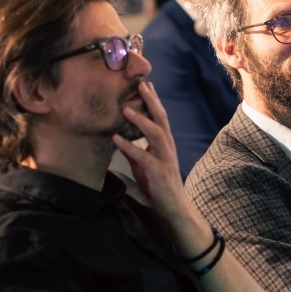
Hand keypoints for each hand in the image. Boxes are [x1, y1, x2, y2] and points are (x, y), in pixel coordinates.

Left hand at [112, 81, 188, 218]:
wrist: (175, 208)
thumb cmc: (160, 186)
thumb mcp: (144, 165)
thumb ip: (135, 151)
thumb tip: (120, 139)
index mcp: (165, 143)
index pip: (160, 117)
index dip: (153, 100)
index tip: (146, 84)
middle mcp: (167, 147)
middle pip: (161, 118)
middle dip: (151, 100)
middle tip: (141, 84)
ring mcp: (165, 158)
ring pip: (156, 133)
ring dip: (141, 119)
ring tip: (125, 108)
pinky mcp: (159, 172)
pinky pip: (143, 156)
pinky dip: (129, 146)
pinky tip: (116, 139)